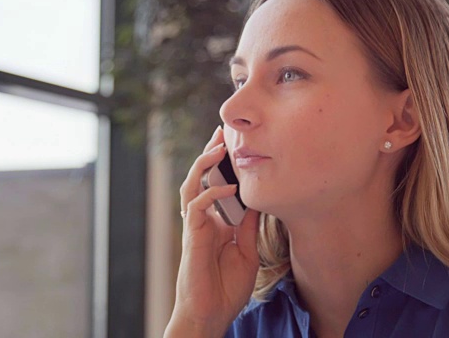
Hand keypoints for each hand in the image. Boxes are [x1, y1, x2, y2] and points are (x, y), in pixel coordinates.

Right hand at [165, 126, 259, 337]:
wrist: (210, 314)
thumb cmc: (226, 288)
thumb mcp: (246, 251)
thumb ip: (248, 226)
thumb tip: (257, 201)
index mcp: (215, 223)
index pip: (217, 186)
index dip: (224, 167)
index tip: (236, 146)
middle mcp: (203, 220)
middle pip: (200, 179)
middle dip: (209, 155)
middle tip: (222, 133)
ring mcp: (195, 227)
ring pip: (191, 186)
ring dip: (203, 165)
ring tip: (217, 146)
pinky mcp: (192, 237)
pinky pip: (195, 207)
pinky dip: (210, 194)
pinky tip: (228, 187)